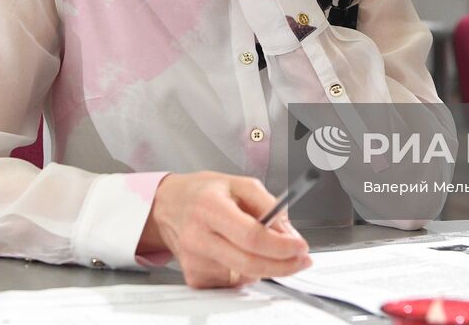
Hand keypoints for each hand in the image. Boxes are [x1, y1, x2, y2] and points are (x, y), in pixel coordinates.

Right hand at [138, 171, 311, 287]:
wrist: (168, 207)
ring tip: (258, 246)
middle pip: (249, 263)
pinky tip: (236, 253)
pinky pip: (233, 283)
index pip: (251, 236)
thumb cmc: (204, 193)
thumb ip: (269, 205)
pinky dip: (245, 271)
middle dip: (283, 265)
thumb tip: (288, 234)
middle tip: (300, 259)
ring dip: (264, 265)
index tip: (300, 247)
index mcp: (210, 207)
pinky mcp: (193, 277)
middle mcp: (198, 236)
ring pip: (244, 276)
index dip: (281, 246)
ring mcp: (193, 260)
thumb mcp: (239, 184)